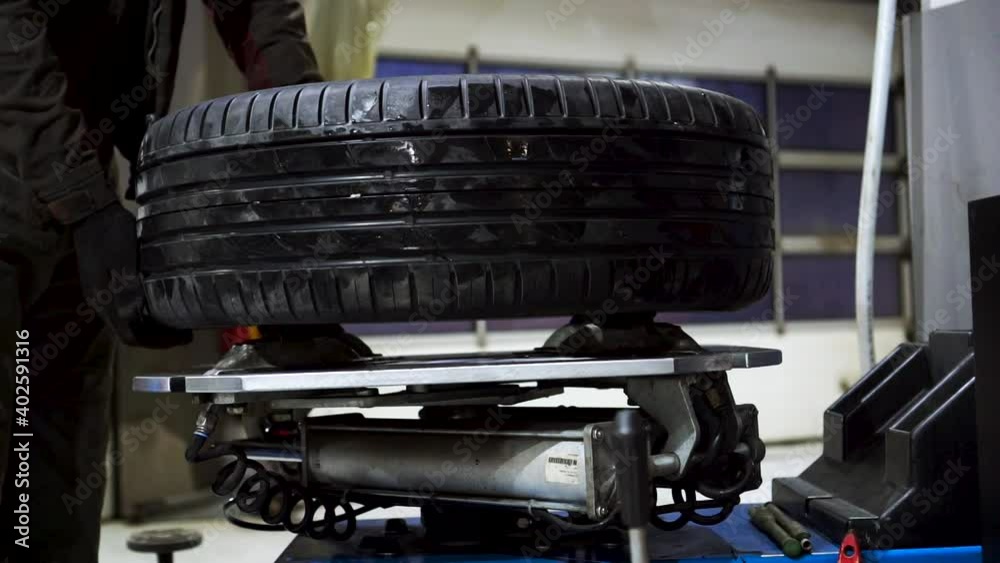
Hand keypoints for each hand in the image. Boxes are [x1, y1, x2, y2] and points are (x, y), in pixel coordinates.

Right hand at [73, 202, 191, 347]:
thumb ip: (127, 286)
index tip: (183, 338)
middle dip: (158, 336)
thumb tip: (135, 315)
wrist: (91, 210)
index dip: (157, 343)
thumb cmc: (109, 232)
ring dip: (152, 325)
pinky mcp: (106, 283)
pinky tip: (162, 302)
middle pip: (130, 331)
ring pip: (128, 320)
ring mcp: (102, 293)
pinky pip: (127, 307)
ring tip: (178, 318)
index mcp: (103, 302)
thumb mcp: (122, 257)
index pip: (129, 337)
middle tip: (186, 330)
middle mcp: (100, 303)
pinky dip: (146, 311)